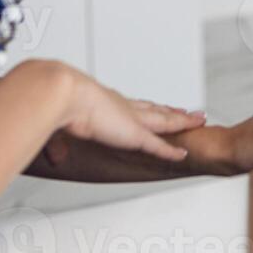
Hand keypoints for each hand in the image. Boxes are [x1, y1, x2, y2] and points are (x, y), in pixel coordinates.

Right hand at [50, 62, 206, 163]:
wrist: (64, 94)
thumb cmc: (57, 102)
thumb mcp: (58, 123)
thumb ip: (57, 143)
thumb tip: (54, 158)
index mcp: (106, 101)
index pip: (133, 104)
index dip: (146, 106)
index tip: (154, 105)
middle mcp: (124, 107)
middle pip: (155, 109)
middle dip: (171, 110)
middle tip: (186, 110)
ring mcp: (132, 119)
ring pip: (166, 121)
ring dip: (183, 122)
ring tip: (198, 120)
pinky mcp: (135, 134)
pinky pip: (159, 145)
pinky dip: (171, 151)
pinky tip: (183, 154)